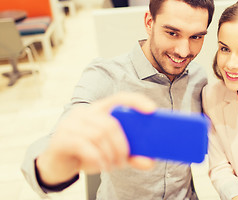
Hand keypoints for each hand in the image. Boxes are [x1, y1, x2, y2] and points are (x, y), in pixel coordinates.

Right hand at [36, 92, 156, 186]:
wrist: (57, 164)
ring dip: (110, 154)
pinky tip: (102, 166)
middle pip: (111, 123)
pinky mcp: (61, 138)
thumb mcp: (110, 154)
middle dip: (122, 145)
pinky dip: (97, 158)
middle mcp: (84, 112)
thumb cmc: (86, 153)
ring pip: (99, 134)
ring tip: (112, 165)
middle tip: (124, 160)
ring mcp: (70, 123)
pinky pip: (84, 145)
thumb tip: (149, 163)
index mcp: (99, 109)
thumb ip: (130, 156)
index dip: (136, 101)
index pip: (119, 98)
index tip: (152, 110)